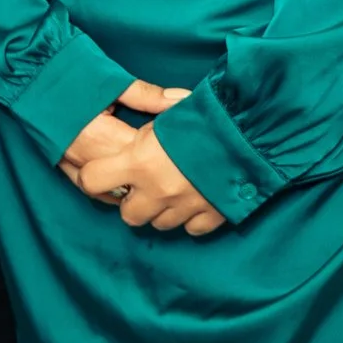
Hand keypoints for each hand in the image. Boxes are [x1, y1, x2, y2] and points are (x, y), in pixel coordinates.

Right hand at [56, 80, 184, 188]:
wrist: (29, 70)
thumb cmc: (70, 71)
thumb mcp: (111, 80)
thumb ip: (148, 95)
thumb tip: (183, 100)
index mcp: (100, 136)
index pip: (142, 158)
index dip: (163, 155)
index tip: (179, 148)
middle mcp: (85, 157)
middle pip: (127, 180)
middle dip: (149, 177)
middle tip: (171, 169)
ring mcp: (70, 164)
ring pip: (108, 193)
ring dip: (129, 189)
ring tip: (150, 181)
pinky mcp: (60, 164)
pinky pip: (88, 190)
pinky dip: (108, 191)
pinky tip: (122, 187)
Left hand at [77, 122, 227, 236]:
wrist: (249, 132)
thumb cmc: (203, 115)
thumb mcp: (166, 114)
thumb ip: (144, 132)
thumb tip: (134, 137)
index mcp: (139, 161)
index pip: (92, 180)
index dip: (94, 176)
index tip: (102, 171)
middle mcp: (157, 190)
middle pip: (129, 215)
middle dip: (133, 202)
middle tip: (144, 185)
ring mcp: (183, 206)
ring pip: (159, 225)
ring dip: (162, 210)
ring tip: (172, 188)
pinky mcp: (210, 216)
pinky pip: (191, 229)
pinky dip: (191, 217)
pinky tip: (195, 198)